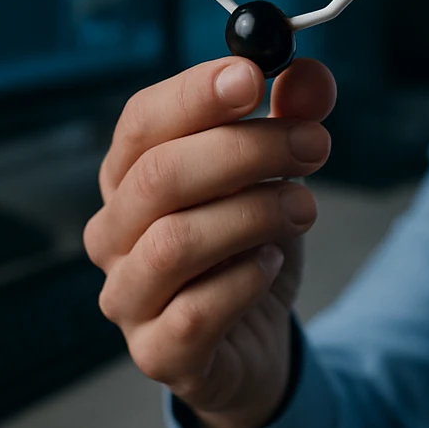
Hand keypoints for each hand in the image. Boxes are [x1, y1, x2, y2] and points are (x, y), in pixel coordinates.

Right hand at [83, 55, 335, 427]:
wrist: (250, 339)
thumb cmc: (247, 244)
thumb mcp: (275, 172)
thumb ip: (290, 117)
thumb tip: (309, 75)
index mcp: (130, 175)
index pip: (142, 121)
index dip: (195, 94)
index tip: (253, 76)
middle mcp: (114, 233)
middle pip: (160, 176)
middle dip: (246, 150)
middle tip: (313, 144)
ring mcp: (128, 296)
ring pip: (174, 243)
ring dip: (253, 214)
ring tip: (303, 207)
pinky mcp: (157, 353)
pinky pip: (195, 312)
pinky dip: (244, 281)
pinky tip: (271, 263)